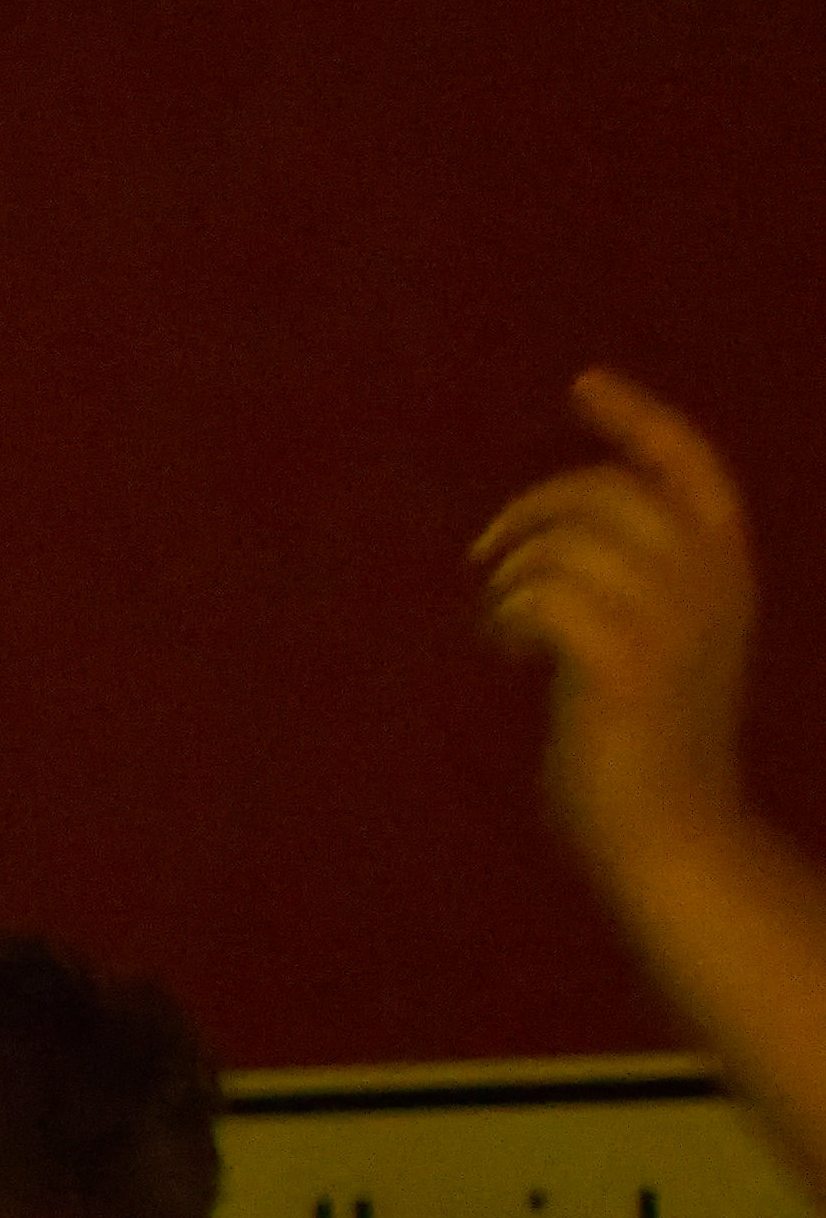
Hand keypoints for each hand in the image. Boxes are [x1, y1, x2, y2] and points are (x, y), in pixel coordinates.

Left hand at [481, 371, 757, 875]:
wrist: (671, 835)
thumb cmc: (648, 748)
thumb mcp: (666, 646)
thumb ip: (641, 586)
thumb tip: (557, 535)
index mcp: (728, 576)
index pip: (693, 469)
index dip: (640, 419)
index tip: (585, 382)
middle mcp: (710, 589)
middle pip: (609, 491)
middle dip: (533, 506)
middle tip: (488, 553)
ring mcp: (671, 626)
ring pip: (569, 542)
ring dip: (513, 572)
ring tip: (504, 621)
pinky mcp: (621, 667)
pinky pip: (544, 594)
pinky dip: (508, 613)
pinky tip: (506, 650)